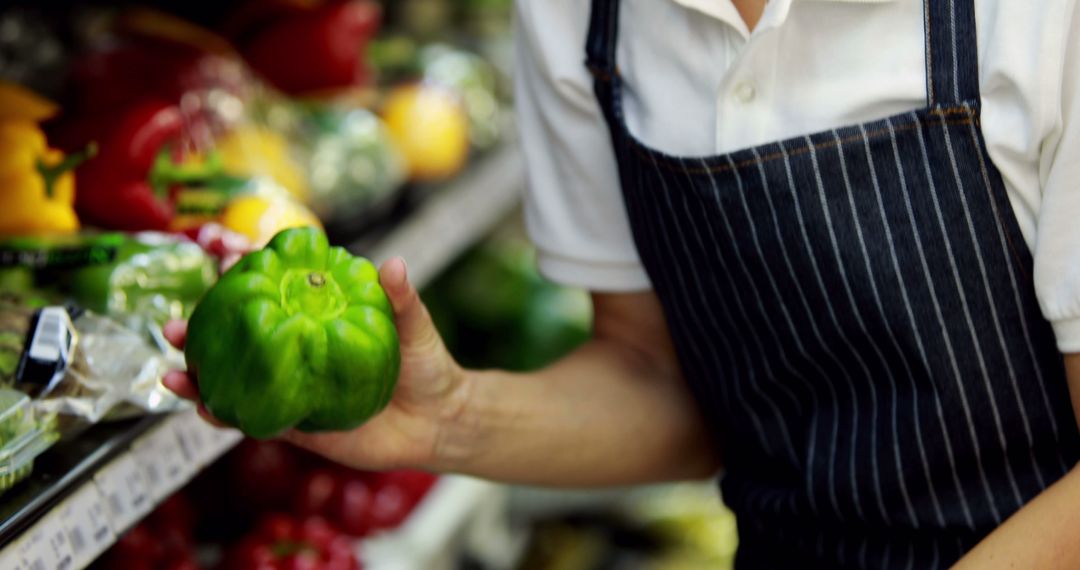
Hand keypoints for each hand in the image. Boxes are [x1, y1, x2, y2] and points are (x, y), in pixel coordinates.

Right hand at [163, 257, 469, 470]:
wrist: (440, 423)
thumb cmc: (426, 366)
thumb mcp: (415, 327)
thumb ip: (401, 299)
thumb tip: (393, 264)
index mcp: (318, 320)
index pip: (274, 295)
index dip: (243, 280)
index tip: (220, 259)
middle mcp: (298, 352)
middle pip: (240, 340)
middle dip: (200, 333)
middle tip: (170, 326)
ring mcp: (294, 389)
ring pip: (237, 382)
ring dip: (199, 379)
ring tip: (170, 373)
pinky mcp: (298, 426)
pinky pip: (256, 420)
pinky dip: (228, 416)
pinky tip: (205, 409)